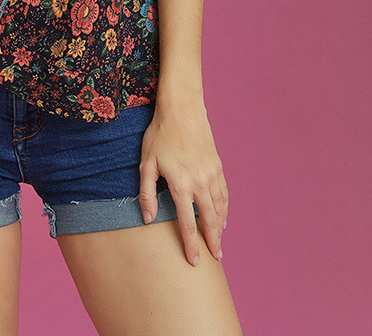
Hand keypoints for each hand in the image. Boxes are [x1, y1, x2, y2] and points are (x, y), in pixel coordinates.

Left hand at [138, 93, 227, 266]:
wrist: (182, 109)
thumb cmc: (159, 135)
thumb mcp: (146, 163)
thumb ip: (147, 193)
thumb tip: (147, 218)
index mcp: (181, 184)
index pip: (187, 223)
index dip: (191, 245)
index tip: (194, 261)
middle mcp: (200, 182)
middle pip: (210, 220)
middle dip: (213, 241)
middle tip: (216, 257)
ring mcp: (211, 174)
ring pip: (220, 208)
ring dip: (220, 227)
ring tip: (219, 241)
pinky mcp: (217, 166)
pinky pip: (224, 193)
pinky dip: (225, 208)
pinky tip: (222, 216)